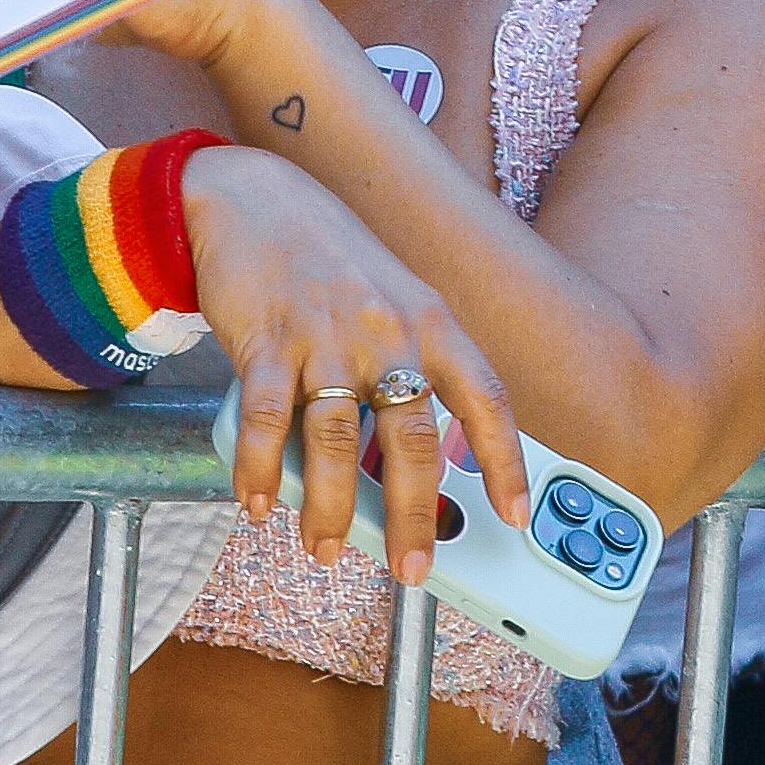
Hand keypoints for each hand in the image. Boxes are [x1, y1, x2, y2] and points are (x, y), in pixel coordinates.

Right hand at [184, 145, 524, 567]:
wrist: (249, 197)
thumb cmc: (329, 259)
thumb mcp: (393, 298)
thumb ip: (413, 363)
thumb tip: (419, 454)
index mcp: (430, 321)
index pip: (486, 398)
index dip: (505, 462)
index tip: (515, 515)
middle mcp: (387, 330)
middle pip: (413, 440)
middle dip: (414, 516)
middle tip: (412, 568)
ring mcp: (326, 336)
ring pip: (338, 443)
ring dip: (331, 508)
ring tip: (325, 548)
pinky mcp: (266, 341)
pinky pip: (267, 423)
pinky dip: (261, 471)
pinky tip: (259, 502)